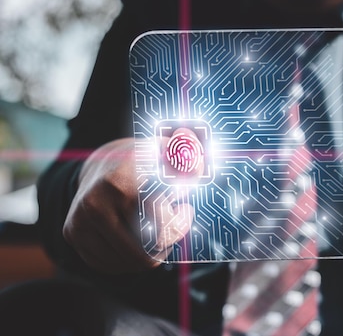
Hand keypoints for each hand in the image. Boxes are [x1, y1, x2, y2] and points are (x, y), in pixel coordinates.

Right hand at [63, 135, 194, 273]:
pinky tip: (136, 235)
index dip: (181, 224)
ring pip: (130, 263)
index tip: (186, 209)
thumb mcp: (171, 153)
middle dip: (167, 242)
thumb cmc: (146, 161)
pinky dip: (129, 258)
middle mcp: (96, 203)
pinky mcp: (72, 234)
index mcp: (122, 182)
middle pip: (146, 252)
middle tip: (172, 224)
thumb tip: (195, 169)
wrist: (102, 162)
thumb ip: (188, 162)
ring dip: (150, 252)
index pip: (161, 228)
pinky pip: (111, 265)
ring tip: (155, 227)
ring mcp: (80, 220)